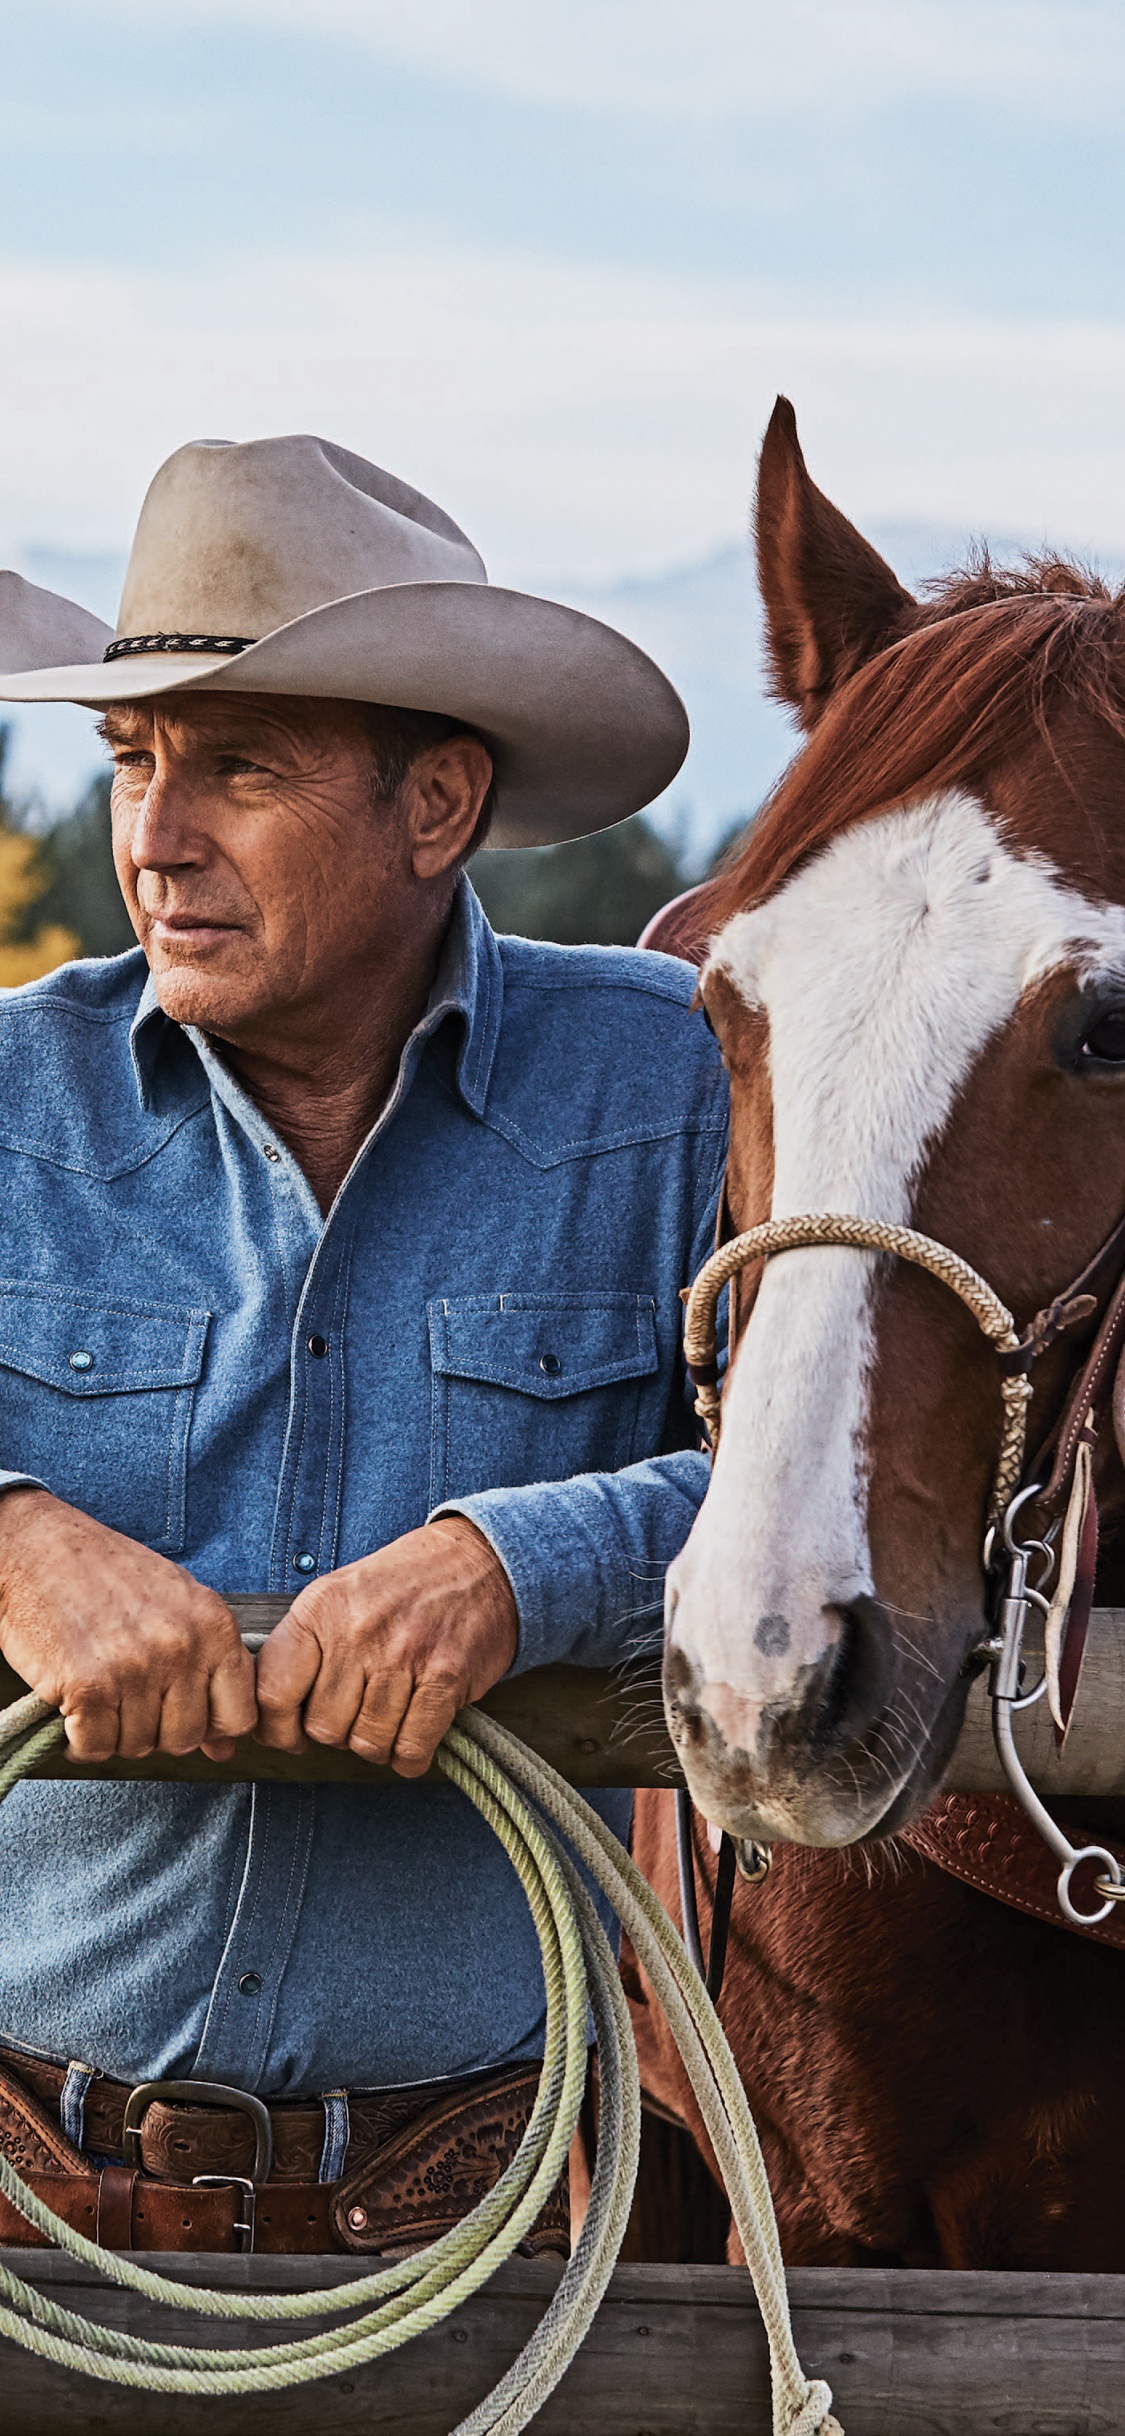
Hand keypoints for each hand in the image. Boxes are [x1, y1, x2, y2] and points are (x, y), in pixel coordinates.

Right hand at [0, 1489, 257, 1762]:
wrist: (36, 1548)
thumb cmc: (106, 1574)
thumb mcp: (176, 1607)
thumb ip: (210, 1672)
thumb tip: (225, 1750)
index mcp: (214, 1625)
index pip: (239, 1716)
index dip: (209, 1725)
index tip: (181, 1712)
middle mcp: (182, 1647)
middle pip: (185, 1738)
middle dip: (156, 1730)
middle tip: (129, 1700)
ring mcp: (136, 1668)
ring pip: (139, 1746)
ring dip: (115, 1732)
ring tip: (101, 1694)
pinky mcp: (89, 1687)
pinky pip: (96, 1747)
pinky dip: (81, 1740)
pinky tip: (76, 1710)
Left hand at [253, 1517, 518, 1775]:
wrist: (480, 1562)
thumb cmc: (405, 1583)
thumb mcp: (341, 1593)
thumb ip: (306, 1645)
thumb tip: (272, 1713)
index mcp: (322, 1608)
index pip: (274, 1692)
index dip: (277, 1729)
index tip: (290, 1736)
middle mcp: (358, 1630)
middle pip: (323, 1727)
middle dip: (337, 1734)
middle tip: (355, 1716)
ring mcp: (404, 1653)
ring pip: (367, 1742)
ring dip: (377, 1744)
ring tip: (387, 1720)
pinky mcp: (446, 1675)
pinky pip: (412, 1746)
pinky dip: (410, 1756)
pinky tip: (412, 1739)